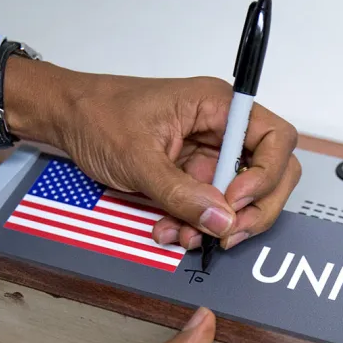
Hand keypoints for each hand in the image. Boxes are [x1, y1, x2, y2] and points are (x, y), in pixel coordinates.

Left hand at [3, 57, 300, 250]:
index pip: (276, 138)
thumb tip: (222, 220)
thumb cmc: (97, 115)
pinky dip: (196, 224)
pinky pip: (211, 206)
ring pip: (242, 197)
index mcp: (218, 106)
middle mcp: (223, 128)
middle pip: (272, 172)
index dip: (266, 175)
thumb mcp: (138, 157)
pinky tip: (170, 230)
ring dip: (220, 224)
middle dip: (254, 209)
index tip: (235, 199)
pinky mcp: (195, 175)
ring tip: (185, 236)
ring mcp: (211, 154)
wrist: (66, 119)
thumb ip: (181, 193)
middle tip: (228, 233)